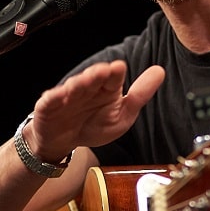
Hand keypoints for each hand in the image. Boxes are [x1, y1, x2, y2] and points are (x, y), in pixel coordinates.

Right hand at [25, 61, 164, 159]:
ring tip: (84, 82)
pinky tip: (61, 95)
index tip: (119, 67)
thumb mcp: (122, 115)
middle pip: (92, 78)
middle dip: (96, 74)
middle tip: (102, 71)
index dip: (115, 72)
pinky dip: (55, 97)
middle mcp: (87, 88)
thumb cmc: (94, 126)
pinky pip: (51, 100)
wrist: (65, 142)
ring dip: (78, 83)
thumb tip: (160, 71)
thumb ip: (140, 95)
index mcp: (106, 88)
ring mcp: (67, 96)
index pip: (112, 77)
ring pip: (73, 87)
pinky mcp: (49, 106)